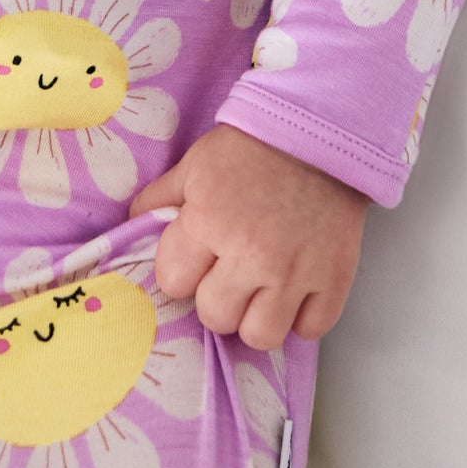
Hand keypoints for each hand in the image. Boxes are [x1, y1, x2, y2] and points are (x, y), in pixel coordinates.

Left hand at [128, 124, 368, 351]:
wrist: (318, 131)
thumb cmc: (251, 147)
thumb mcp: (195, 164)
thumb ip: (159, 199)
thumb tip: (132, 228)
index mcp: (209, 220)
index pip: (173, 283)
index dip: (181, 269)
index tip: (196, 255)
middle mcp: (251, 254)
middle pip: (215, 317)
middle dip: (216, 296)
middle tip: (229, 271)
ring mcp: (296, 272)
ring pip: (260, 336)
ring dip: (257, 316)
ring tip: (261, 288)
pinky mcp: (334, 279)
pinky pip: (310, 330)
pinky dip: (301, 315)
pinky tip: (295, 288)